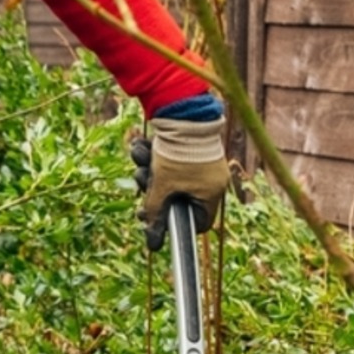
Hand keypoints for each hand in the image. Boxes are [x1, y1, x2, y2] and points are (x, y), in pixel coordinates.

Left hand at [130, 116, 230, 250]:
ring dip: (150, 170)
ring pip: (170, 178)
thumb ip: (155, 213)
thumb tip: (152, 245)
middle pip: (178, 198)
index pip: (198, 222)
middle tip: (142, 185)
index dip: (175, 223)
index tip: (155, 218)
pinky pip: (171, 160)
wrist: (179, 108)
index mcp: (212, 192)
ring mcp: (201, 161)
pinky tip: (143, 146)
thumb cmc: (176, 151)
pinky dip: (154, 156)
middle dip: (155, 191)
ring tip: (141, 158)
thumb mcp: (161, 185)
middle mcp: (211, 178)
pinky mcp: (189, 146)